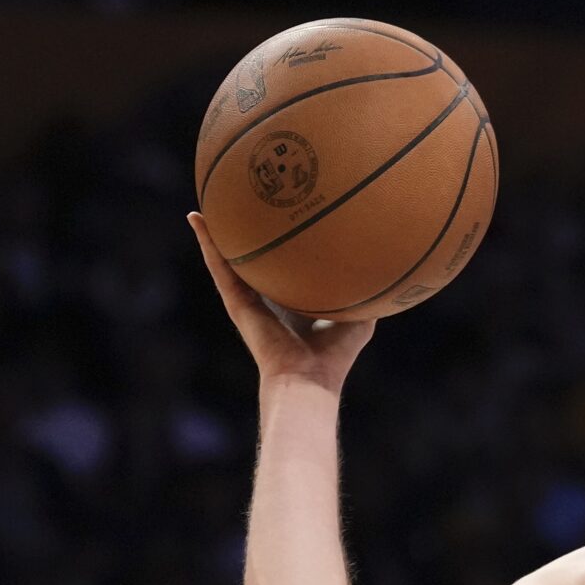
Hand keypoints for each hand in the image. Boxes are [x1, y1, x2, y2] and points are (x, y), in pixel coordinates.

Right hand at [191, 212, 373, 391]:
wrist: (309, 377)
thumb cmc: (335, 355)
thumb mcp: (359, 317)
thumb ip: (367, 292)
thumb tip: (386, 263)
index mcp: (291, 302)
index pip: (281, 270)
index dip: (279, 250)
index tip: (278, 222)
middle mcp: (265, 299)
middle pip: (250, 263)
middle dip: (242, 240)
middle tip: (235, 207)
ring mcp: (247, 299)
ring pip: (226, 261)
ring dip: (214, 235)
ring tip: (203, 207)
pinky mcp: (236, 301)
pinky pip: (219, 267)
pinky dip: (207, 243)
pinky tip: (198, 220)